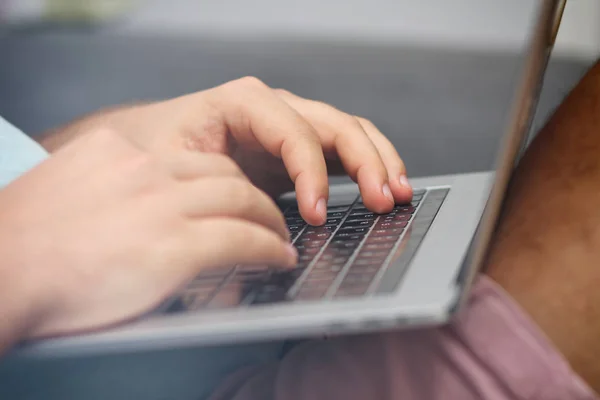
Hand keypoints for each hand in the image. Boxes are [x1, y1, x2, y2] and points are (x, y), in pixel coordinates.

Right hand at [0, 130, 295, 340]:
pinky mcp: (175, 246)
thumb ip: (105, 186)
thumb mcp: (64, 191)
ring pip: (242, 200)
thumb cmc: (20, 247)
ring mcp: (162, 206)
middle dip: (253, 197)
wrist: (0, 275)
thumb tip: (133, 206)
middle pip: (223, 174)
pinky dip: (268, 248)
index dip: (221, 180)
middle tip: (268, 216)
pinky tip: (277, 257)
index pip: (188, 158)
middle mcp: (144, 171)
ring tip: (279, 237)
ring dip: (269, 221)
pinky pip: (243, 239)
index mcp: (116, 152)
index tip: (234, 194)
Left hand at [42, 77, 411, 225]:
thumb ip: (211, 193)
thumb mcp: (174, 170)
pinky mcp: (296, 148)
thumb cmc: (157, 154)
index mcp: (243, 103)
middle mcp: (273, 108)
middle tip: (384, 200)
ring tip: (398, 194)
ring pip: (349, 132)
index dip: (312, 173)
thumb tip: (253, 236)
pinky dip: (368, 167)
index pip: (294, 132)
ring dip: (379, 161)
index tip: (316, 214)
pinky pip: (343, 149)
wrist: (148, 145)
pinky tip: (384, 188)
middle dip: (366, 162)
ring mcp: (289, 124)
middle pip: (336, 125)